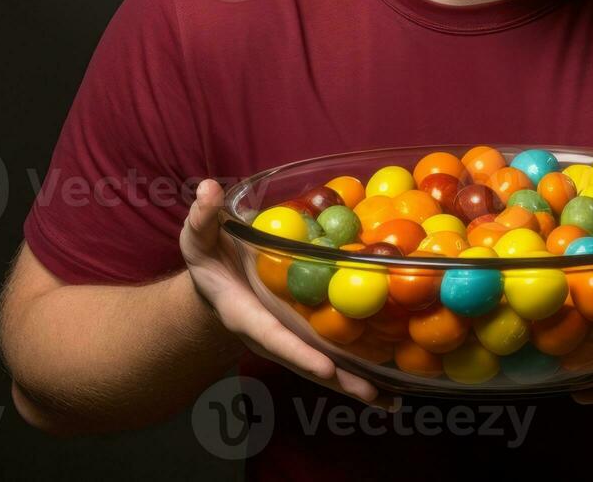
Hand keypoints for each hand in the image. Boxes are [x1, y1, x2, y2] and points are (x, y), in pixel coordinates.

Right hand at [181, 178, 398, 410]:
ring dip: (356, 382)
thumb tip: (208, 191)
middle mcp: (272, 332)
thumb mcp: (199, 237)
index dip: (298, 353)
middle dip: (338, 379)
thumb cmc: (209, 259)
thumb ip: (203, 218)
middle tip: (372, 395)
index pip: (273, 336)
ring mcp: (292, 335)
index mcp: (246, 313)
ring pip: (326, 363)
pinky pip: (336, 350)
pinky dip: (361, 369)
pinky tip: (393, 386)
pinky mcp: (307, 331)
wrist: (217, 283)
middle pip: (307, 361)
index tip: (324, 368)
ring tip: (392, 403)